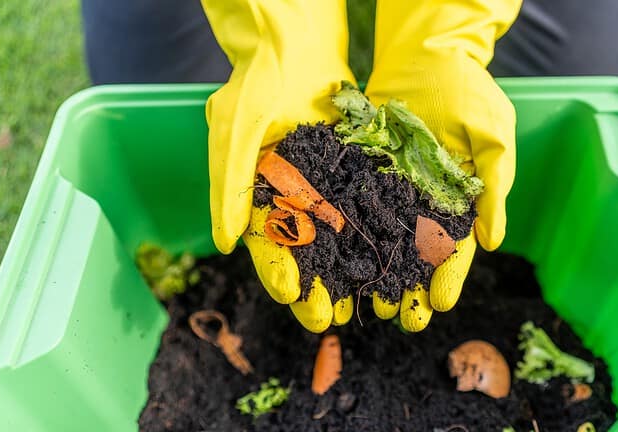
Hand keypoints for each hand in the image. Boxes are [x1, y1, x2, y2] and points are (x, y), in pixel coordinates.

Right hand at [202, 0, 354, 330]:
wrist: (293, 42)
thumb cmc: (254, 86)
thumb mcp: (235, 133)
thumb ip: (229, 188)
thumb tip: (224, 244)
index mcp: (256, 196)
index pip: (264, 245)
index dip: (276, 273)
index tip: (291, 298)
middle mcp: (290, 199)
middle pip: (304, 254)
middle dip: (316, 287)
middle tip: (329, 319)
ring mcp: (322, 188)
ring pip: (339, 239)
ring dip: (350, 273)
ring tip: (363, 305)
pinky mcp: (351, 173)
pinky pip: (366, 209)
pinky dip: (378, 236)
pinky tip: (393, 260)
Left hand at [366, 0, 520, 330]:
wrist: (425, 54)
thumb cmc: (467, 90)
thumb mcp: (492, 134)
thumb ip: (494, 186)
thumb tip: (494, 242)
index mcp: (459, 199)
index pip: (456, 247)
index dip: (449, 276)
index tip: (440, 305)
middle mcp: (424, 202)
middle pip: (415, 254)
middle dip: (409, 287)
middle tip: (400, 319)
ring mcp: (392, 190)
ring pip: (382, 240)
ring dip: (376, 274)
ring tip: (367, 305)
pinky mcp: (363, 174)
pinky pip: (353, 208)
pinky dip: (346, 236)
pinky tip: (337, 263)